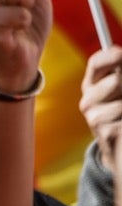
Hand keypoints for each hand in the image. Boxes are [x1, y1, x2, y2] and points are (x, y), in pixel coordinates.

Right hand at [81, 46, 121, 170]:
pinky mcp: (105, 132)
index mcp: (93, 85)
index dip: (112, 55)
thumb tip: (120, 55)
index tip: (121, 54)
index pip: (97, 63)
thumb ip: (120, 75)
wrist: (120, 151)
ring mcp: (94, 117)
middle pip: (116, 80)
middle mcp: (88, 100)